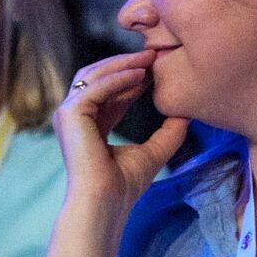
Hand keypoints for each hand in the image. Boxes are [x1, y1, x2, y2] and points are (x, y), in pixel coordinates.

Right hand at [52, 50, 188, 214]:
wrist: (105, 202)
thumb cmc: (124, 186)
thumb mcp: (154, 152)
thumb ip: (168, 132)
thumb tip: (188, 114)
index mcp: (91, 126)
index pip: (110, 93)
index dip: (132, 78)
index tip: (156, 68)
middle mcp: (75, 117)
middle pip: (98, 77)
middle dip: (125, 64)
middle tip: (153, 54)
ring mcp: (68, 114)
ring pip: (93, 76)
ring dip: (121, 65)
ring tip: (147, 59)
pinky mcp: (69, 114)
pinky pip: (95, 87)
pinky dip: (117, 78)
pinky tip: (139, 75)